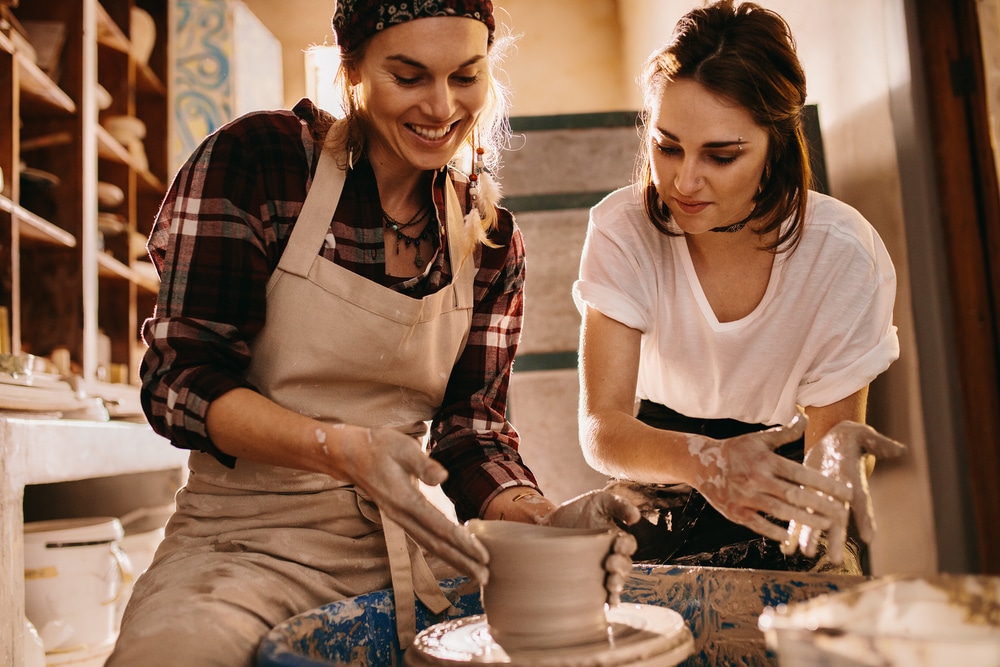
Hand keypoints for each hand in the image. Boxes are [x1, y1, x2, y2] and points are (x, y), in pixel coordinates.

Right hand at [332, 425, 489, 584]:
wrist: (350, 455)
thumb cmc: (379, 447)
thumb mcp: (402, 447)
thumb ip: (423, 464)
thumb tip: (443, 477)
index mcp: (404, 499)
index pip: (437, 526)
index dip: (461, 541)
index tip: (482, 554)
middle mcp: (401, 515)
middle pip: (435, 545)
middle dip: (462, 561)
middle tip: (485, 577)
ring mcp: (400, 519)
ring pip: (430, 545)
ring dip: (454, 561)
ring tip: (477, 574)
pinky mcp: (402, 518)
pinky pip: (425, 538)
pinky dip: (443, 550)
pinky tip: (458, 555)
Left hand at [542, 490, 639, 604]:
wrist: (549, 521)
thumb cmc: (577, 510)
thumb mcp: (599, 501)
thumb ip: (618, 505)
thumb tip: (636, 516)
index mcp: (616, 538)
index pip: (628, 545)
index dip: (626, 547)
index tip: (616, 544)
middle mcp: (611, 556)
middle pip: (624, 567)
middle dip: (621, 568)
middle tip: (610, 563)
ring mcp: (599, 569)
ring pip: (616, 582)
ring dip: (617, 585)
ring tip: (611, 584)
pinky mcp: (586, 580)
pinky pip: (601, 595)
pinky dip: (608, 601)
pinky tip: (608, 603)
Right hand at [691, 409, 853, 546]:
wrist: (700, 464)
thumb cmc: (735, 450)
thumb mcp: (758, 439)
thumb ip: (784, 432)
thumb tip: (805, 416)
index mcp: (766, 460)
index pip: (801, 473)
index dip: (825, 484)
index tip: (846, 493)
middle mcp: (757, 479)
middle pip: (794, 494)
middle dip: (821, 505)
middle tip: (843, 514)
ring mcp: (745, 497)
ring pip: (780, 511)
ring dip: (804, 520)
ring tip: (826, 526)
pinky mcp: (735, 512)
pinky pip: (758, 524)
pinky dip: (775, 531)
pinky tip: (791, 538)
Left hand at [785, 421, 905, 562]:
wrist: (837, 440)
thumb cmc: (854, 438)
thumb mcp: (866, 436)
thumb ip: (879, 444)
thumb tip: (900, 450)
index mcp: (853, 482)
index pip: (862, 502)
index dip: (865, 519)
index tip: (868, 537)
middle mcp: (839, 496)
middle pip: (838, 519)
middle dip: (835, 538)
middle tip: (834, 560)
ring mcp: (822, 498)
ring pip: (816, 521)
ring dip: (810, 537)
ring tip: (805, 554)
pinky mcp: (806, 496)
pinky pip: (798, 516)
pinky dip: (793, 532)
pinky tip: (786, 548)